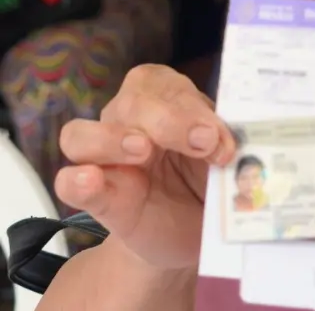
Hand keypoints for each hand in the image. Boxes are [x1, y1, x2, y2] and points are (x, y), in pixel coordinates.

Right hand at [55, 64, 237, 269]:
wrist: (196, 232)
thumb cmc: (210, 182)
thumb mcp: (228, 158)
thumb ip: (230, 145)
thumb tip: (242, 142)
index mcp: (166, 102)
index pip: (164, 85)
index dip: (192, 106)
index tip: (220, 136)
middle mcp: (129, 123)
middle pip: (130, 103)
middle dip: (169, 118)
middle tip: (204, 142)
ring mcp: (107, 161)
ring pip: (81, 134)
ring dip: (113, 138)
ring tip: (143, 150)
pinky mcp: (98, 198)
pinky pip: (68, 182)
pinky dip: (77, 180)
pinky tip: (92, 179)